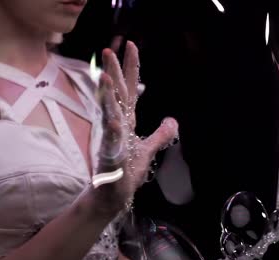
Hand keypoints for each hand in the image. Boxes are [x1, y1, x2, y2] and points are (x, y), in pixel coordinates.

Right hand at [94, 41, 178, 211]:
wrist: (114, 195)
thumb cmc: (127, 171)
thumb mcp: (149, 149)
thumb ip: (161, 134)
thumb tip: (173, 120)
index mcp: (127, 120)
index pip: (130, 89)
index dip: (131, 68)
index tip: (131, 46)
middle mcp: (118, 125)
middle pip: (117, 94)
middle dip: (114, 72)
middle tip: (109, 49)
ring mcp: (112, 138)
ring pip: (110, 111)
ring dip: (108, 93)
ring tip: (105, 74)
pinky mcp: (110, 154)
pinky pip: (111, 138)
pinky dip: (112, 127)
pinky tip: (114, 118)